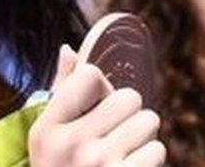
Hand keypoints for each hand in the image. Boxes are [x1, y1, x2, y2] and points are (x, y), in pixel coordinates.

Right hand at [27, 45, 165, 165]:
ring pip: (149, 122)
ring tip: (121, 156)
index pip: (90, 74)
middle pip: (129, 97)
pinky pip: (157, 151)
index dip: (101, 87)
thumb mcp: (48, 138)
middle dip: (127, 115)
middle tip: (112, 136)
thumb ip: (61, 93)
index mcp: (47, 128)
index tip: (95, 107)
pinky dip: (149, 161)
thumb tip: (69, 49)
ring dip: (142, 138)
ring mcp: (99, 164)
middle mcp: (71, 144)